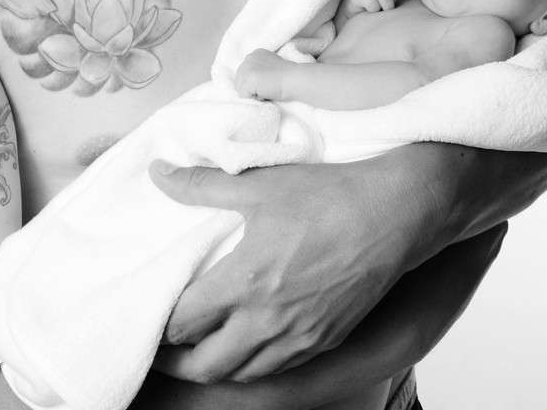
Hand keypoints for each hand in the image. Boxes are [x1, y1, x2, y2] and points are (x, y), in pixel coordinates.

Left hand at [148, 151, 434, 383]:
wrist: (396, 215)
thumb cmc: (329, 197)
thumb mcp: (259, 183)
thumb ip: (201, 184)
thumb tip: (159, 173)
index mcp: (244, 283)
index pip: (181, 324)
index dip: (158, 322)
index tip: (150, 310)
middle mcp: (267, 321)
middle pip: (204, 365)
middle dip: (177, 358)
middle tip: (164, 342)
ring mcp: (298, 337)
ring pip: (241, 373)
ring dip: (215, 364)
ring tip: (201, 344)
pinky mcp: (325, 340)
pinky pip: (278, 368)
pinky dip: (253, 363)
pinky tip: (248, 343)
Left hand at [233, 48, 290, 99]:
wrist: (295, 79)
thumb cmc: (287, 77)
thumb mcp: (269, 68)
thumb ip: (259, 71)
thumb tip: (250, 84)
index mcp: (254, 54)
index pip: (244, 74)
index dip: (255, 83)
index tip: (269, 81)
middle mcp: (248, 58)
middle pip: (239, 81)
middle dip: (251, 88)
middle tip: (269, 86)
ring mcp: (247, 68)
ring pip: (240, 89)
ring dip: (253, 93)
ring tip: (267, 88)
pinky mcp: (248, 79)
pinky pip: (243, 96)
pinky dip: (254, 98)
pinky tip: (266, 92)